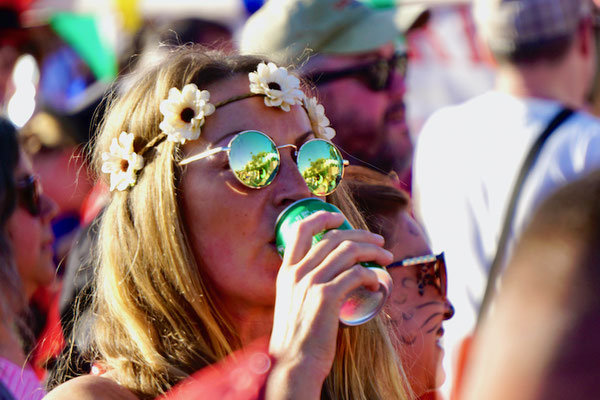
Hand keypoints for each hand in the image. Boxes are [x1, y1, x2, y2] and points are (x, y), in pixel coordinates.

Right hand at [266, 211, 392, 398]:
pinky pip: (356, 274)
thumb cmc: (297, 338)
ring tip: (386, 258)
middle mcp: (297, 273)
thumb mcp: (292, 303)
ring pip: (348, 251)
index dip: (322, 217)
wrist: (292, 363)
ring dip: (373, 251)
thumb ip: (304, 285)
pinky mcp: (326, 297)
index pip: (301, 229)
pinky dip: (372, 274)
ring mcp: (310, 283)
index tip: (340, 219)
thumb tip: (331, 273)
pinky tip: (378, 282)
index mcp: (286, 271)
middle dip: (361, 235)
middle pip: (333, 238)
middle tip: (379, 241)